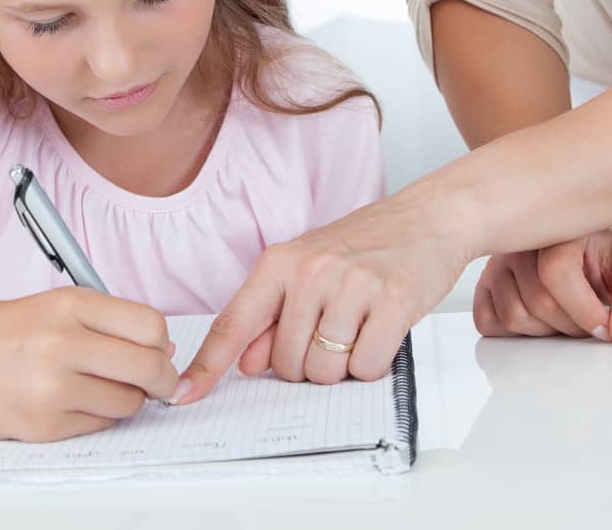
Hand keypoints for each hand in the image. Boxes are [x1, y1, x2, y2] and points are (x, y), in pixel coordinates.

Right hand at [0, 287, 179, 440]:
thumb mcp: (51, 306)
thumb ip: (105, 322)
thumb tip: (162, 349)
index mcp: (70, 304)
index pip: (150, 325)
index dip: (162, 343)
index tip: (160, 351)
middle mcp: (63, 343)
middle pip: (149, 367)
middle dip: (161, 379)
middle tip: (158, 382)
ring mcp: (53, 388)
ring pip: (128, 402)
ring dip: (126, 399)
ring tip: (99, 387)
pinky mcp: (43, 425)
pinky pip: (98, 425)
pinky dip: (95, 417)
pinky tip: (71, 402)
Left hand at [177, 188, 469, 402]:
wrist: (427, 216)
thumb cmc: (366, 244)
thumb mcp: (309, 269)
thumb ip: (273, 317)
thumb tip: (245, 362)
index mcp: (280, 263)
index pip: (234, 323)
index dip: (207, 366)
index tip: (183, 394)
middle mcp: (311, 271)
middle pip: (287, 365)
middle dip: (309, 364)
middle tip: (334, 330)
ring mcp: (352, 284)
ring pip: (326, 371)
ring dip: (343, 365)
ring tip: (359, 325)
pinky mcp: (392, 300)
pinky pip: (366, 367)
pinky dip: (374, 361)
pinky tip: (382, 329)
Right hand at [472, 230, 611, 346]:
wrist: (572, 248)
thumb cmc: (596, 257)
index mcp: (555, 228)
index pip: (556, 272)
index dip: (584, 310)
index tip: (604, 326)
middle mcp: (518, 242)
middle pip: (539, 303)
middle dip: (571, 326)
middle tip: (585, 320)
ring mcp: (495, 263)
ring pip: (514, 317)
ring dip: (545, 331)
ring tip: (561, 315)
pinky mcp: (481, 286)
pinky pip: (488, 322)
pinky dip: (514, 332)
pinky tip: (535, 316)